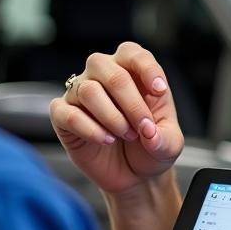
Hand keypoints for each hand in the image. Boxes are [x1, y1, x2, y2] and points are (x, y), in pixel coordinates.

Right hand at [49, 42, 184, 194]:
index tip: (159, 91)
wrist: (132, 176)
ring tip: (125, 134)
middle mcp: (102, 76)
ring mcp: (79, 94)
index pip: (132, 53)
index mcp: (131, 72)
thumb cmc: (149, 149)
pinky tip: (105, 140)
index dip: (146, 68)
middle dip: (130, 101)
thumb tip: (148, 133)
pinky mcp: (62, 116)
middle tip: (142, 127)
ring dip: (111, 116)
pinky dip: (89, 129)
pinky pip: (66, 114)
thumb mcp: (168, 146)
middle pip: (107, 69)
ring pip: (87, 90)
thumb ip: (163, 139)